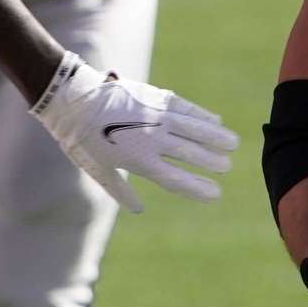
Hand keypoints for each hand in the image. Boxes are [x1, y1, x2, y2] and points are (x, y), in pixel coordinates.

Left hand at [29, 52, 237, 212]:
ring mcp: (156, 116)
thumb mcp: (97, 169)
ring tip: (233, 143)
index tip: (215, 193)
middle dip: (212, 161)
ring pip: (194, 128)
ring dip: (215, 136)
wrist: (73, 100)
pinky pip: (184, 107)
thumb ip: (120, 190)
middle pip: (190, 153)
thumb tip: (138, 209)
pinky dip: (201, 114)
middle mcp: (152, 139)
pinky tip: (215, 120)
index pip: (176, 179)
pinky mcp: (155, 97)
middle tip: (227, 167)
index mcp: (138, 161)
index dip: (198, 188)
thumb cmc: (81, 139)